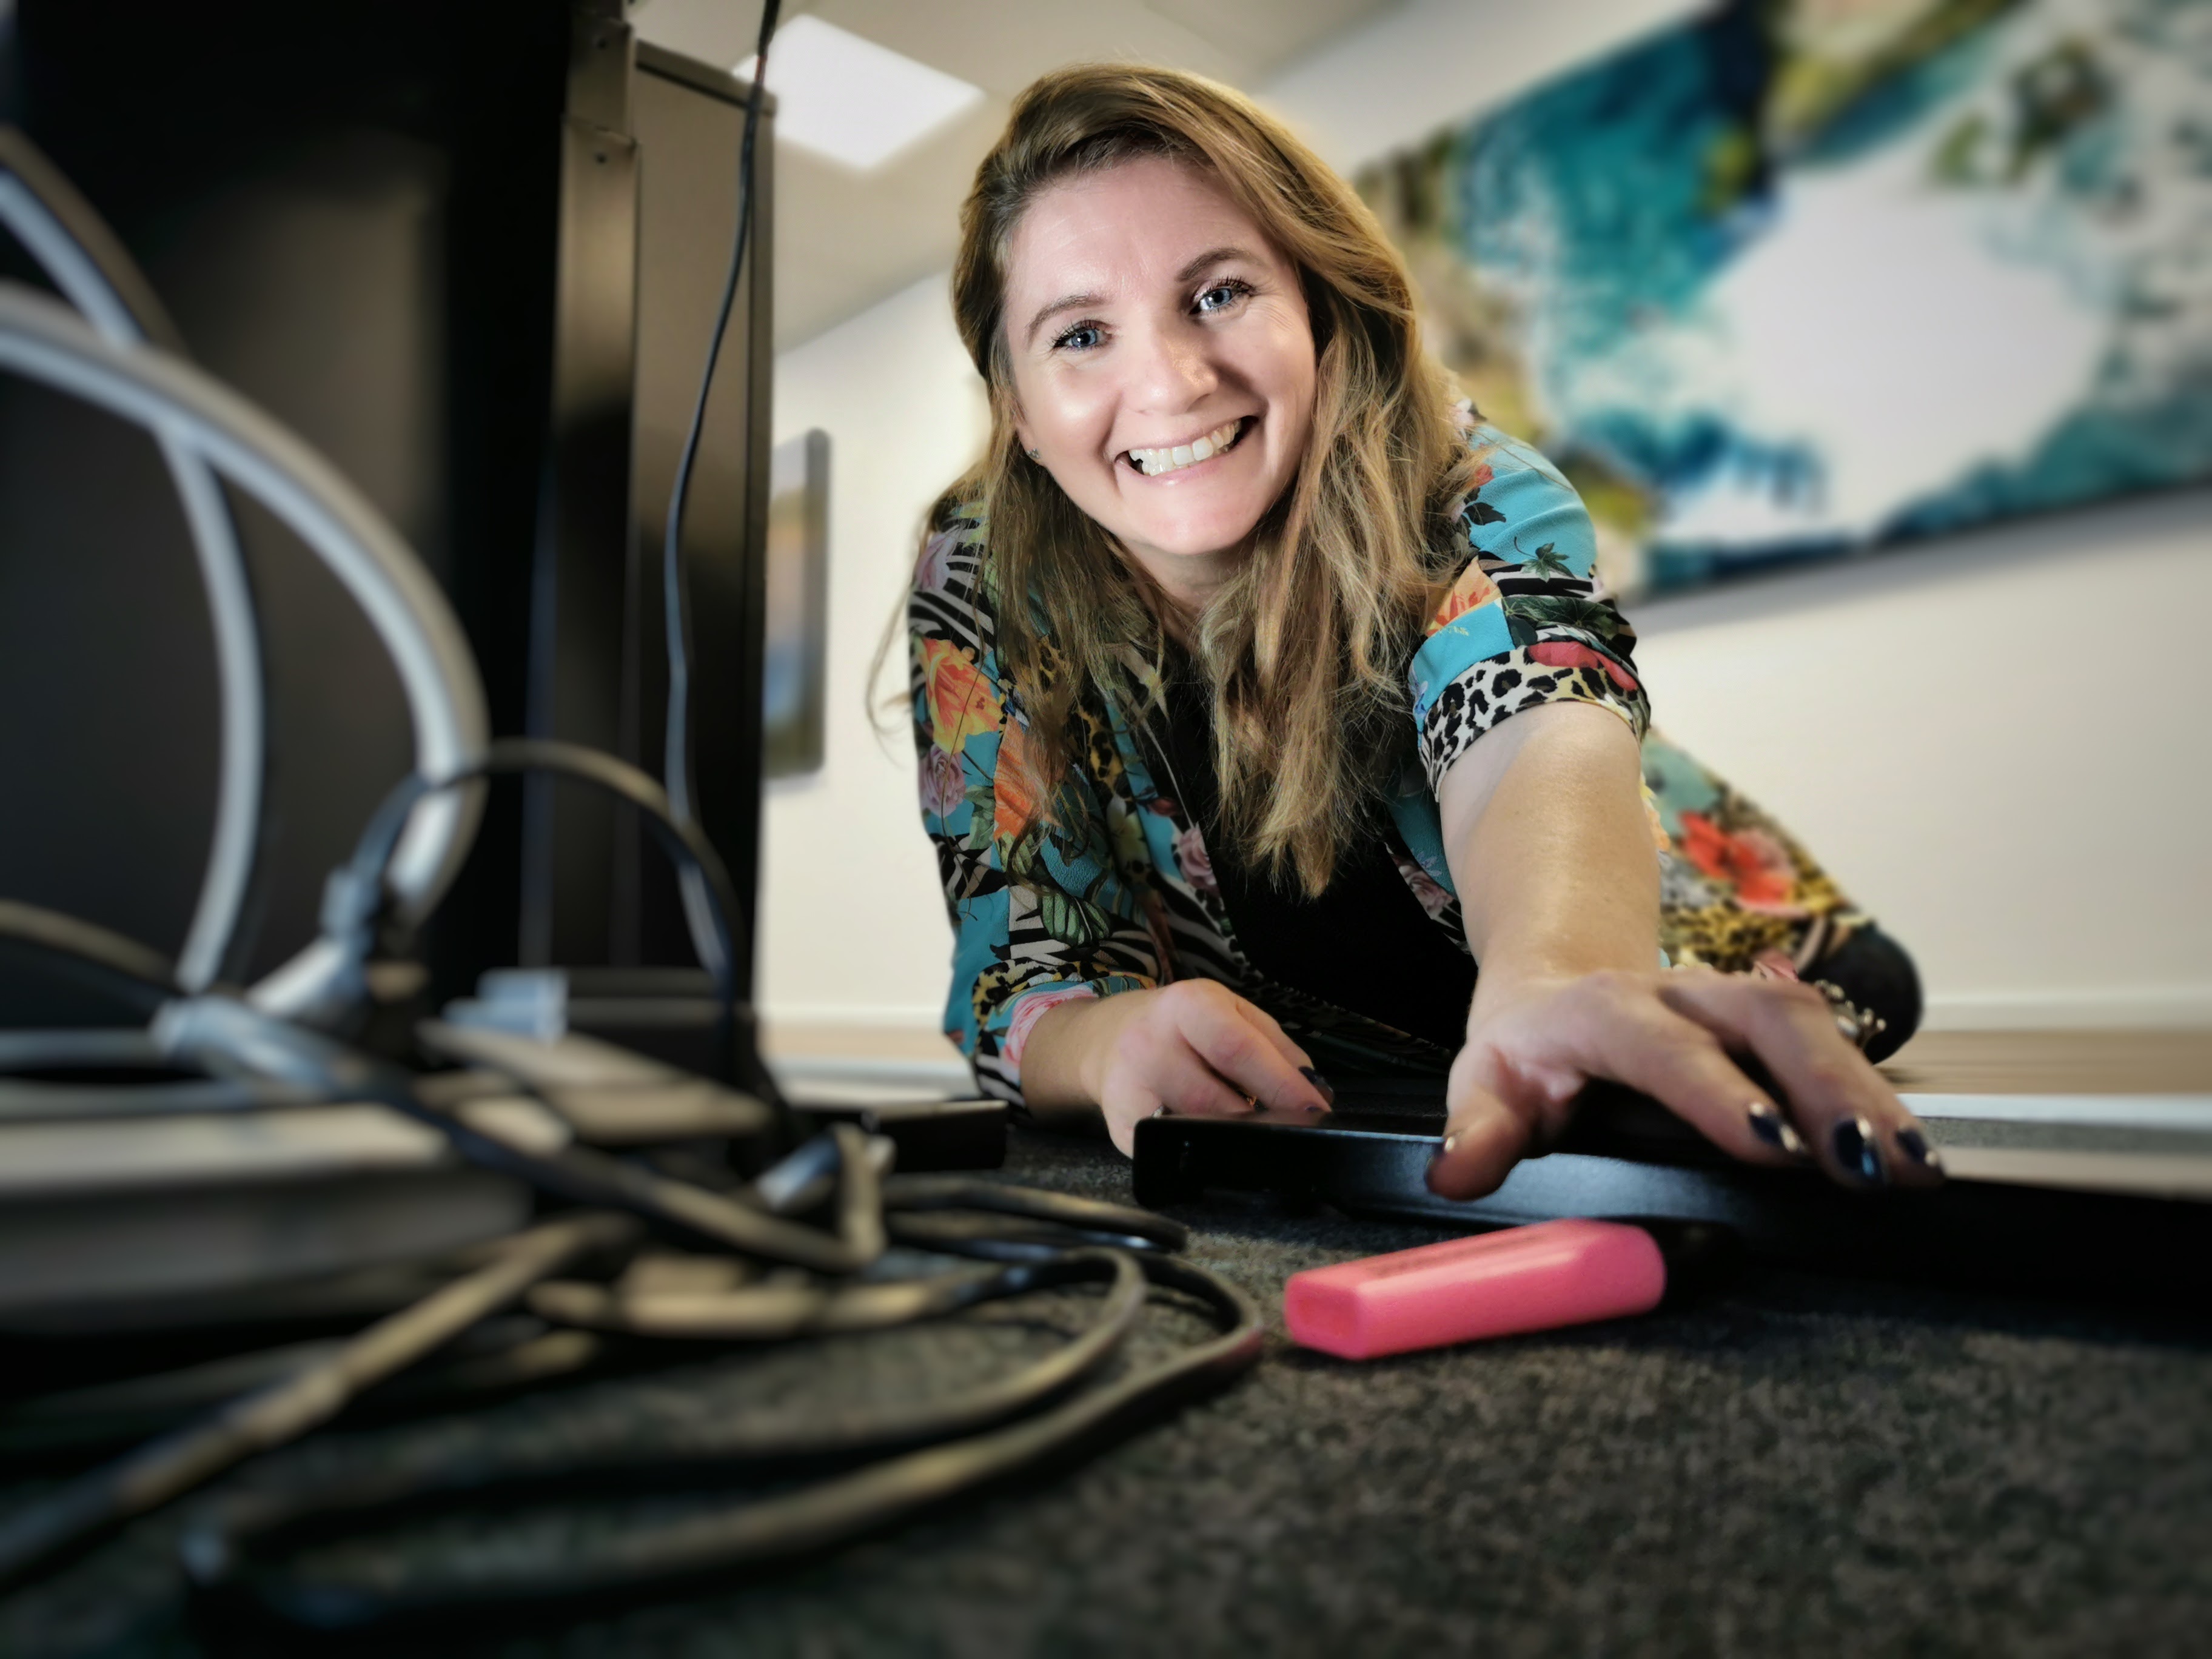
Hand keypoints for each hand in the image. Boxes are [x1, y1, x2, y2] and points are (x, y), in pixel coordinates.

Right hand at [1027, 980, 1332, 1155]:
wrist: (1107, 1037)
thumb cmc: (1181, 1025)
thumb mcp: (1230, 1013)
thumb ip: (1275, 1045)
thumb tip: (1312, 1091)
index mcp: (1187, 1006)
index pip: (1237, 1049)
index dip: (1280, 1084)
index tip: (1314, 1112)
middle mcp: (1149, 1044)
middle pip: (1211, 1098)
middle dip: (1258, 1121)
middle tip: (1288, 1131)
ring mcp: (1127, 1089)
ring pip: (1187, 1129)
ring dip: (1229, 1139)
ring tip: (1251, 1135)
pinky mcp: (1118, 1127)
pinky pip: (1166, 1151)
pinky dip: (1196, 1153)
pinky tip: (1211, 1145)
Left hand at [1426, 965, 1942, 1198]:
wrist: (1558, 984)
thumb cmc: (1527, 1050)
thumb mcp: (1484, 1082)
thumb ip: (1476, 1129)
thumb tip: (1455, 1171)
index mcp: (1606, 1011)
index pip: (1665, 1045)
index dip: (1718, 1092)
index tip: (1770, 1145)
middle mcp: (1681, 994)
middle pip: (1768, 1018)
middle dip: (1827, 1087)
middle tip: (1872, 1165)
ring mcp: (1735, 1002)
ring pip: (1815, 1026)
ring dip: (1869, 1094)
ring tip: (1916, 1169)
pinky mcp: (1774, 1023)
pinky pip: (1836, 1044)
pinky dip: (1879, 1097)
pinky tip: (1916, 1155)